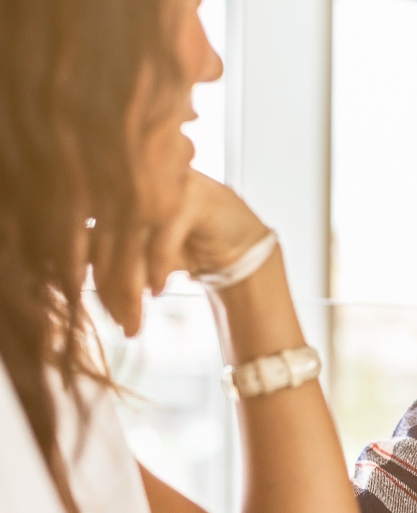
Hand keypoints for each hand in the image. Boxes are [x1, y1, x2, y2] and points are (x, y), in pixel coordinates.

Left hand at [91, 170, 267, 335]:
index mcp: (116, 184)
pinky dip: (157, 271)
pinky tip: (159, 291)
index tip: (79, 302)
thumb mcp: (139, 251)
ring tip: (134, 320)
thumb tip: (66, 271)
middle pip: (105, 237)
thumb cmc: (186, 245)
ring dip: (130, 289)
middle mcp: (136, 177)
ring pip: (131, 241)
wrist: (242, 246)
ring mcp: (165, 183)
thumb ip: (105, 252)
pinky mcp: (192, 196)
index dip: (74, 267)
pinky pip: (162, 241)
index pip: (82, 227)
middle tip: (118, 323)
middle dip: (109, 289)